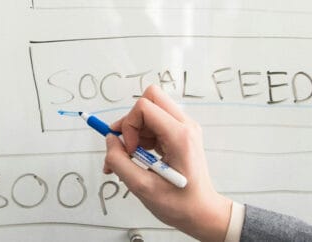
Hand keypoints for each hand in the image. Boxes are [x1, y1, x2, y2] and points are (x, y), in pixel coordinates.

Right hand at [103, 85, 232, 241]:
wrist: (202, 212)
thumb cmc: (180, 204)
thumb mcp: (142, 188)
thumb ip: (119, 162)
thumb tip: (110, 141)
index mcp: (180, 136)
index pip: (144, 107)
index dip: (128, 125)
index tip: (129, 150)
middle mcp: (185, 126)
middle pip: (150, 98)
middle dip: (131, 121)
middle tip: (127, 146)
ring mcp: (184, 129)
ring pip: (150, 111)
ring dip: (134, 131)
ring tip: (130, 159)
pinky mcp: (180, 134)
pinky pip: (154, 123)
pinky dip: (141, 138)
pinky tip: (138, 159)